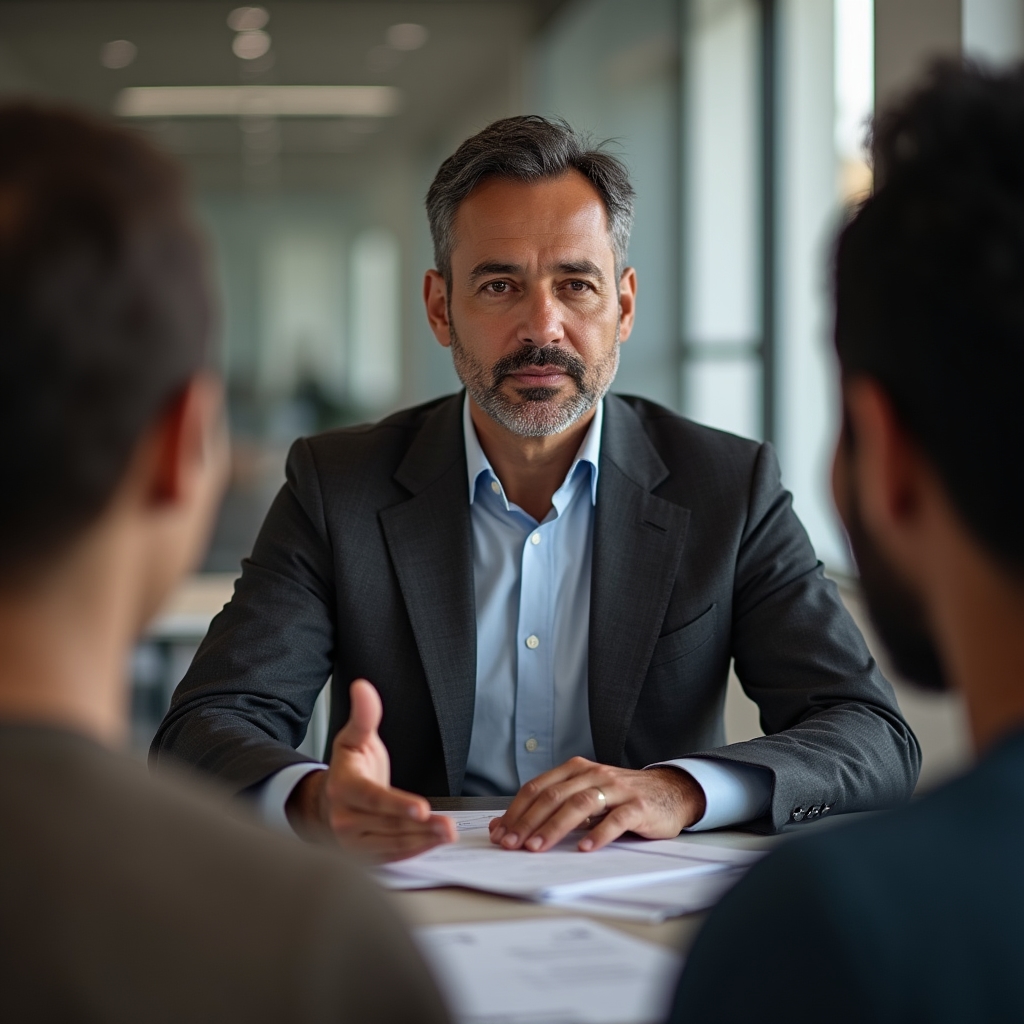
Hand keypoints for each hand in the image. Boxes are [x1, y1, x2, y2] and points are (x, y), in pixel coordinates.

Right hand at [286, 679, 456, 861]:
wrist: (324, 803)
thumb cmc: (348, 769)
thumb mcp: (353, 738)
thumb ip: (364, 715)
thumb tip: (363, 686)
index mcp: (344, 787)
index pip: (373, 798)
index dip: (397, 804)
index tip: (421, 808)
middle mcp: (344, 819)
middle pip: (388, 824)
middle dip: (420, 827)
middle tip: (448, 826)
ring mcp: (352, 842)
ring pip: (392, 843)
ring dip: (422, 841)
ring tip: (448, 833)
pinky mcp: (363, 856)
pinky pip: (391, 856)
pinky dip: (414, 851)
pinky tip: (434, 843)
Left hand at [488, 757, 705, 852]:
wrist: (669, 792)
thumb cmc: (620, 798)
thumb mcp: (585, 796)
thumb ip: (553, 808)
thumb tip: (509, 827)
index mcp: (576, 769)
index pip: (538, 787)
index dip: (517, 810)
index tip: (500, 833)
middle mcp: (593, 774)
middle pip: (554, 796)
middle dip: (529, 821)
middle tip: (512, 844)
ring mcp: (616, 788)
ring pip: (580, 804)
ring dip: (555, 827)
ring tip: (538, 847)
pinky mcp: (638, 806)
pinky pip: (616, 819)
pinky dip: (598, 834)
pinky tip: (584, 848)